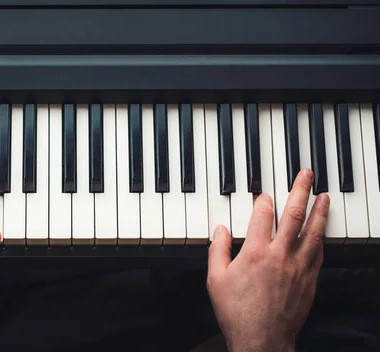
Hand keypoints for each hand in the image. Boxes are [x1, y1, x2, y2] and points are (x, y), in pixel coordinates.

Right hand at [206, 168, 328, 351]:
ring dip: (320, 211)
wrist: (261, 339)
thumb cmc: (237, 312)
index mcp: (255, 252)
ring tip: (325, 195)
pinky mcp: (309, 281)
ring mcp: (298, 268)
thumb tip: (220, 230)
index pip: (263, 214)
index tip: (265, 194)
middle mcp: (280, 256)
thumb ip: (218, 250)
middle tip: (307, 175)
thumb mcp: (215, 279)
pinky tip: (322, 231)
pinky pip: (319, 253)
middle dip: (301, 190)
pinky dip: (321, 238)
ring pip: (313, 232)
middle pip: (295, 215)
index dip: (264, 199)